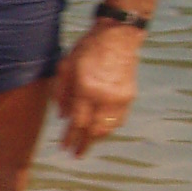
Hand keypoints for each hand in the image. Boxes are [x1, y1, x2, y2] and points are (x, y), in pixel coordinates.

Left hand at [53, 22, 141, 155]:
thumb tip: (63, 118)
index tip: (63, 148)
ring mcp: (119, 97)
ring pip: (108, 128)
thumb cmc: (87, 48)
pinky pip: (119, 120)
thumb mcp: (66, 66)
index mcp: (87, 89)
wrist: (118, 36)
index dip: (70, 138)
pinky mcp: (129, 96)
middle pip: (93, 130)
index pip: (77, 122)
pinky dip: (109, 128)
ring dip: (96, 138)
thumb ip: (62, 93)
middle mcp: (105, 96)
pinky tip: (100, 130)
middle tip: (76, 155)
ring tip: (87, 143)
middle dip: (84, 144)